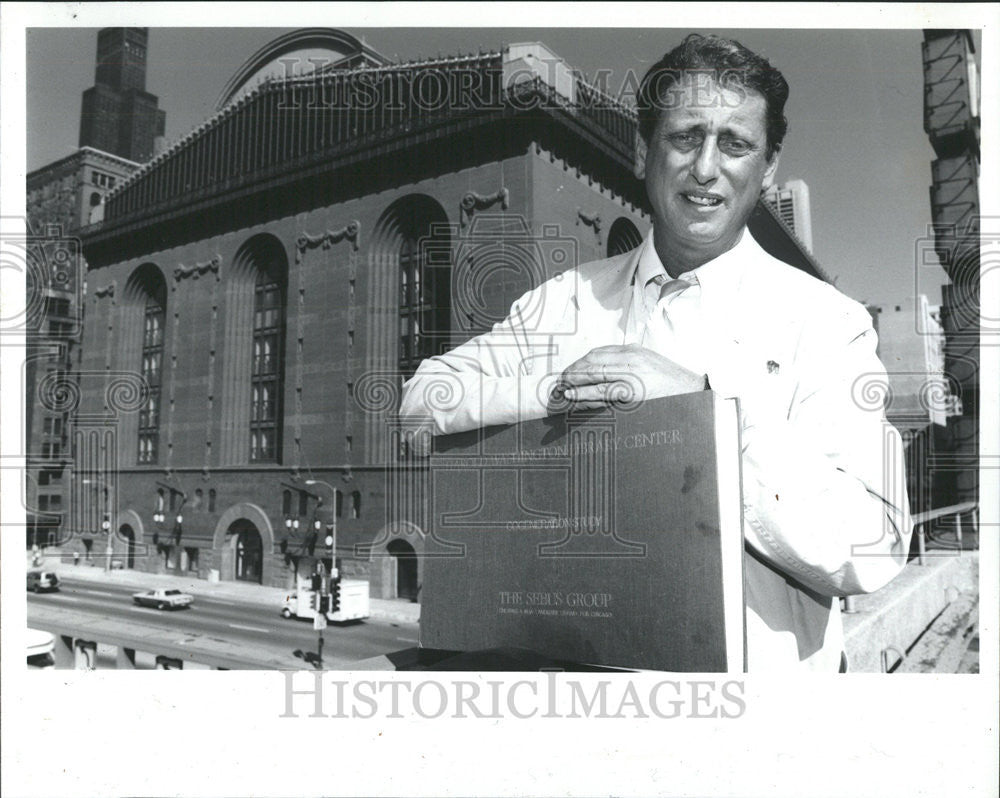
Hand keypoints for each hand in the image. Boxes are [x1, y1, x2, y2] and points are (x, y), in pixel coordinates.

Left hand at [549, 344, 706, 411]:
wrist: (696, 392)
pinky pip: (602, 392)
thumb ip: (631, 363)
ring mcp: (632, 375)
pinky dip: (584, 394)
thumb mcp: (651, 365)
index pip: (600, 352)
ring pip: (594, 374)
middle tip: (561, 378)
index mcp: (634, 351)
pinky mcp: (633, 392)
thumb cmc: (673, 383)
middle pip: (593, 360)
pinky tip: (573, 396)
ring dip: (574, 380)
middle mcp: (631, 359)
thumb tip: (609, 368)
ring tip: (561, 387)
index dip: (582, 361)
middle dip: (573, 370)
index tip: (572, 369)